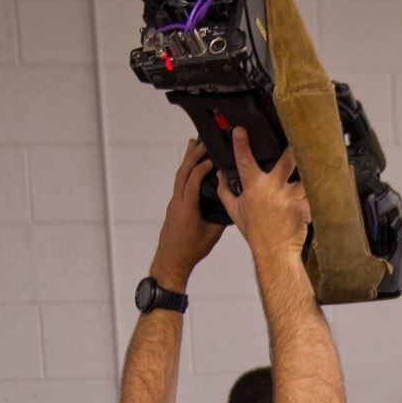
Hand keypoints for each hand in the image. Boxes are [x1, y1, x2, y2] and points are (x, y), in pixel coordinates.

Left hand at [150, 139, 224, 288]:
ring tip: (193, 146)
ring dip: (187, 161)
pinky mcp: (174, 207)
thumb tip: (230, 203)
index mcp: (187, 207)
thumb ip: (220, 216)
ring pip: (179, 177)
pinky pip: (179, 184)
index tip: (213, 157)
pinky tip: (192, 169)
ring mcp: (173, 203)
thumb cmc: (190, 250)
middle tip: (201, 141)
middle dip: (192, 155)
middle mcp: (177, 201)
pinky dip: (186, 172)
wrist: (171, 261)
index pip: (193, 179)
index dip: (202, 166)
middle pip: (182, 172)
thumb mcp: (211, 234)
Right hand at [219, 129, 310, 264]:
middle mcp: (272, 189)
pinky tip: (322, 185)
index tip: (240, 130)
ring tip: (318, 162)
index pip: (244, 161)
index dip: (241, 144)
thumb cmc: (255, 233)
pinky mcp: (304, 207)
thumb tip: (219, 175)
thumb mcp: (235, 211)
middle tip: (300, 136)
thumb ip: (225, 191)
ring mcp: (290, 198)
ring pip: (305, 176)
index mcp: (253, 188)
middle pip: (287, 161)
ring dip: (310, 171)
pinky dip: (316, 190)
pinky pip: (313, 193)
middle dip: (294, 148)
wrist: (275, 253)